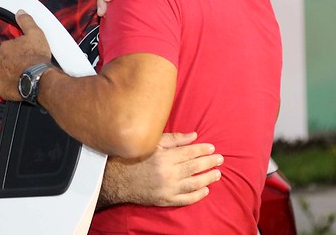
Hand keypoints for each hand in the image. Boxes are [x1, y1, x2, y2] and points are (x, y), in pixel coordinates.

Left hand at [0, 10, 51, 101]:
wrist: (39, 78)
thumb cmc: (37, 56)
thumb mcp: (35, 34)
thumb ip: (26, 22)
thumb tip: (20, 12)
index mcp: (5, 47)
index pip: (9, 47)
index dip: (18, 50)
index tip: (26, 54)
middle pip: (5, 59)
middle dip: (12, 61)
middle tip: (25, 65)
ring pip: (3, 72)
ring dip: (10, 73)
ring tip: (23, 76)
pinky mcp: (0, 88)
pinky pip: (3, 86)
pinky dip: (8, 85)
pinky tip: (18, 85)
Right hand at [100, 132, 222, 207]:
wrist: (115, 180)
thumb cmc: (133, 157)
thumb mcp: (152, 144)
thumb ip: (174, 139)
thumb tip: (194, 136)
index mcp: (165, 157)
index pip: (190, 152)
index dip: (203, 150)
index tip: (212, 148)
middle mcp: (168, 173)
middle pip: (195, 167)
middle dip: (209, 162)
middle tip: (220, 159)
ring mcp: (167, 188)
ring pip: (194, 183)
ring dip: (208, 178)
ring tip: (217, 173)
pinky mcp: (164, 200)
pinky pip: (185, 199)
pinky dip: (197, 195)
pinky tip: (205, 190)